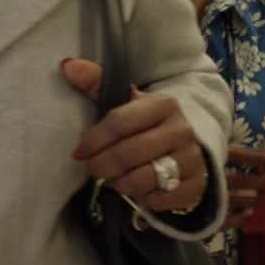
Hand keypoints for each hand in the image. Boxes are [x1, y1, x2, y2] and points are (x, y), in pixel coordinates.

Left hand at [62, 58, 208, 215]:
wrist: (188, 143)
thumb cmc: (147, 123)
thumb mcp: (126, 101)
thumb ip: (96, 83)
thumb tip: (67, 65)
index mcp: (163, 104)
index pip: (120, 122)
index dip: (94, 139)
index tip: (79, 152)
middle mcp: (181, 130)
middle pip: (130, 153)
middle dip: (102, 165)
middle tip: (92, 169)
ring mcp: (191, 158)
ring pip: (144, 179)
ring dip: (121, 184)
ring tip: (113, 180)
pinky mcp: (196, 185)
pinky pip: (159, 199)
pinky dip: (143, 199)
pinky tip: (137, 191)